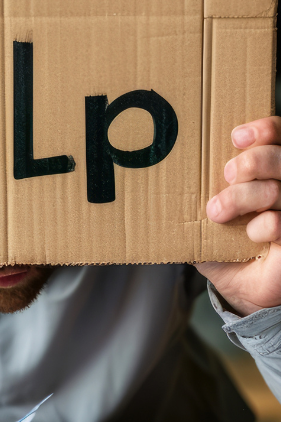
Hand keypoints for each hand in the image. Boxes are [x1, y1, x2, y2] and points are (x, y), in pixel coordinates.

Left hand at [196, 116, 280, 315]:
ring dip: (245, 196)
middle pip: (279, 157)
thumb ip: (192, 200)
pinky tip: (253, 235)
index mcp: (268, 175)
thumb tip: (153, 182)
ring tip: (219, 211)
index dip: (265, 130)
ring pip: (278, 189)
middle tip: (226, 176)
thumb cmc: (227, 249)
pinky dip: (264, 225)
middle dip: (251, 162)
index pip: (279, 136)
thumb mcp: (203, 221)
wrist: (246, 291)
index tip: (236, 137)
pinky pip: (280, 222)